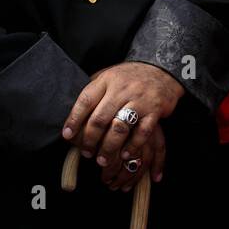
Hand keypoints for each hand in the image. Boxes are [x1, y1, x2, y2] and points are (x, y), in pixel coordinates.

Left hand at [61, 62, 184, 187]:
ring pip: (120, 128)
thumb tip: (72, 117)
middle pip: (100, 118)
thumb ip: (93, 91)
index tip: (67, 136)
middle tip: (86, 153)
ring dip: (109, 148)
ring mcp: (139, 99)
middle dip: (90, 139)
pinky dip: (132, 146)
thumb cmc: (129, 77)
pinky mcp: (155, 109)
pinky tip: (125, 155)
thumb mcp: (108, 76)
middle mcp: (122, 89)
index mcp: (107, 80)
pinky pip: (142, 132)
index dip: (74, 120)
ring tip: (102, 160)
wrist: (161, 69)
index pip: (85, 101)